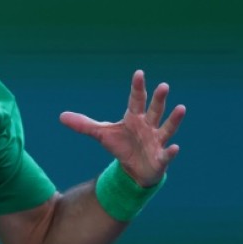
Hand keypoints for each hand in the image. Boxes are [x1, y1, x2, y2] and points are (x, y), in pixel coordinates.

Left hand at [59, 70, 185, 186]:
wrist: (133, 169)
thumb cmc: (121, 146)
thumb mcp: (101, 135)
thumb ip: (84, 125)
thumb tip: (61, 116)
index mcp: (134, 118)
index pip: (136, 100)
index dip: (137, 87)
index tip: (139, 73)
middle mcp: (148, 126)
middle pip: (154, 110)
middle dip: (158, 99)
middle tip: (164, 85)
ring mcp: (156, 141)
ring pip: (167, 128)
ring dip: (174, 119)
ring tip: (181, 108)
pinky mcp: (160, 158)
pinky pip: (166, 154)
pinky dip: (170, 152)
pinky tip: (175, 147)